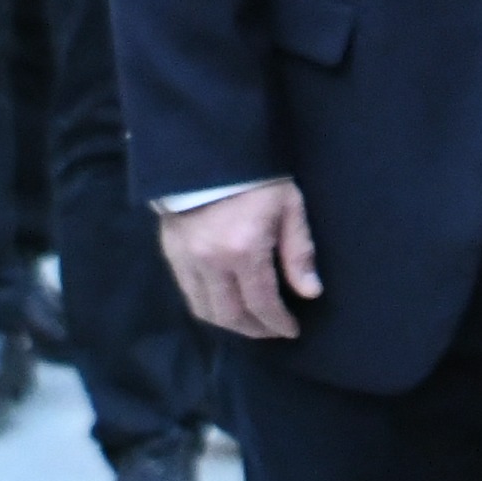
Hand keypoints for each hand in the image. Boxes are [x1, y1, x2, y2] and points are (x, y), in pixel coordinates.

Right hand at [164, 179, 321, 340]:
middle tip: (272, 330)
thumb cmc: (257, 177)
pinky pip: (188, 293)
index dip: (277, 323)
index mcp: (244, 250)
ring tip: (249, 322)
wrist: (208, 150)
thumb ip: (299, 251)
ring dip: (229, 323)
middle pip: (231, 315)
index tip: (290, 330)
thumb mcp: (289, 206)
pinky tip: (223, 303)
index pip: (262, 303)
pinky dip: (207, 306)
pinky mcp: (171, 253)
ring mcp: (187, 259)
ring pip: (205, 310)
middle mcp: (212, 262)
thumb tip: (310, 292)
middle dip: (254, 329)